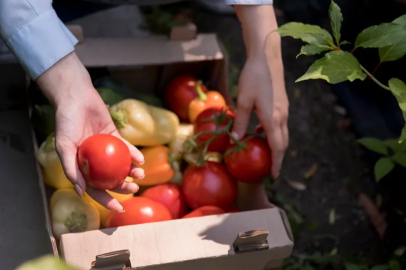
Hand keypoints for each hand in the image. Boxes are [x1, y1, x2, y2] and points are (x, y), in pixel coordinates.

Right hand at [36, 52, 144, 211]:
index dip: (106, 200)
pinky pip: (126, 148)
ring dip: (131, 172)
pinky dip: (133, 154)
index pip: (94, 188)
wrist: (77, 98)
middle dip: (123, 187)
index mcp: (81, 166)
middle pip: (110, 179)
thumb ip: (71, 168)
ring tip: (140, 175)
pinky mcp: (114, 137)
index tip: (119, 207)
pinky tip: (141, 160)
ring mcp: (105, 149)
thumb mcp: (64, 146)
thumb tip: (81, 192)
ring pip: (120, 165)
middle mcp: (94, 160)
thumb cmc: (66, 122)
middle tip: (134, 188)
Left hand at [232, 55, 288, 178]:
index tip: (273, 176)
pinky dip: (273, 134)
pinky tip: (260, 132)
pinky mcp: (282, 104)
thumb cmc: (253, 77)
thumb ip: (241, 121)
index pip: (277, 147)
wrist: (266, 57)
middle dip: (277, 158)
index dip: (276, 163)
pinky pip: (279, 125)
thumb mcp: (243, 100)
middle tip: (268, 169)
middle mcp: (282, 116)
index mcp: (273, 118)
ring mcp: (284, 110)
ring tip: (263, 153)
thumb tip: (236, 139)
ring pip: (282, 134)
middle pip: (282, 143)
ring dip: (275, 146)